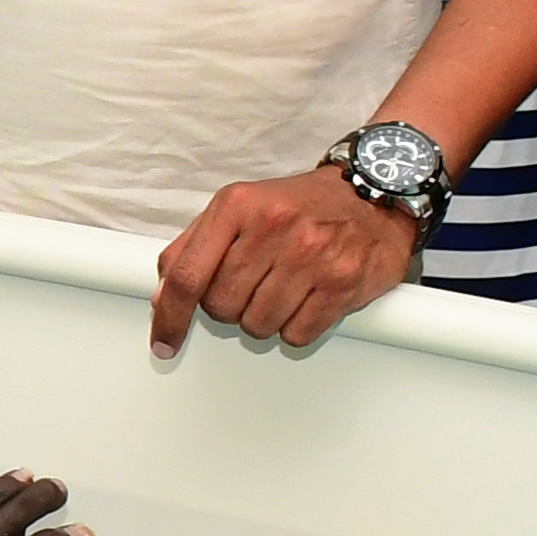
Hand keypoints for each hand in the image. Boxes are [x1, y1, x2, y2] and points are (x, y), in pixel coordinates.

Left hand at [150, 167, 419, 356]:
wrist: (373, 192)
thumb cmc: (298, 205)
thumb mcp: (238, 209)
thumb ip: (193, 249)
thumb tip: (163, 298)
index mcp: (237, 206)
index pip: (186, 275)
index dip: (169, 317)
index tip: (163, 343)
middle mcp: (274, 227)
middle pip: (221, 307)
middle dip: (229, 307)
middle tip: (252, 284)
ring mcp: (311, 255)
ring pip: (257, 326)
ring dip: (263, 318)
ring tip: (283, 288)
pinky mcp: (343, 282)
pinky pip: (296, 334)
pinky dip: (295, 327)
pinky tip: (306, 299)